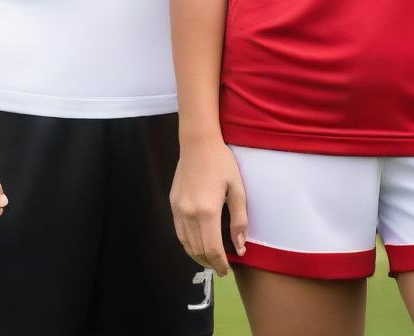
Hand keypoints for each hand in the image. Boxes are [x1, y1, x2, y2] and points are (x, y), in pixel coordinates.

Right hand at [170, 136, 247, 275]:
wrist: (198, 143)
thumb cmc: (222, 162)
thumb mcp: (237, 188)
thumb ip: (239, 220)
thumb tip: (240, 248)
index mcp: (207, 211)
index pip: (212, 249)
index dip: (220, 264)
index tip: (228, 270)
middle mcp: (189, 214)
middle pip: (198, 250)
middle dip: (211, 263)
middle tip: (222, 266)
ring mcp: (178, 209)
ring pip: (186, 244)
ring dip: (198, 256)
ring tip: (211, 259)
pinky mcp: (173, 204)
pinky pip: (179, 232)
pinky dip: (188, 243)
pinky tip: (197, 243)